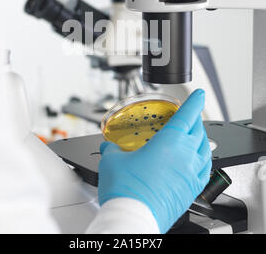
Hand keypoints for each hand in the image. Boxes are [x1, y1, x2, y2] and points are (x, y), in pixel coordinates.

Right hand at [98, 89, 211, 232]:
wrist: (134, 218)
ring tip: (193, 136)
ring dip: (200, 138)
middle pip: (198, 130)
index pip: (188, 114)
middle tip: (189, 116)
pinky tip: (197, 161)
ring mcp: (191, 173)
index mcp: (170, 142)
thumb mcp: (112, 161)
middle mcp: (185, 155)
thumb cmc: (127, 190)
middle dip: (195, 119)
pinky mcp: (192, 190)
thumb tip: (108, 146)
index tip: (198, 94)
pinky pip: (205, 169)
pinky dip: (203, 160)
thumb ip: (111, 149)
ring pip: (205, 149)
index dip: (194, 101)